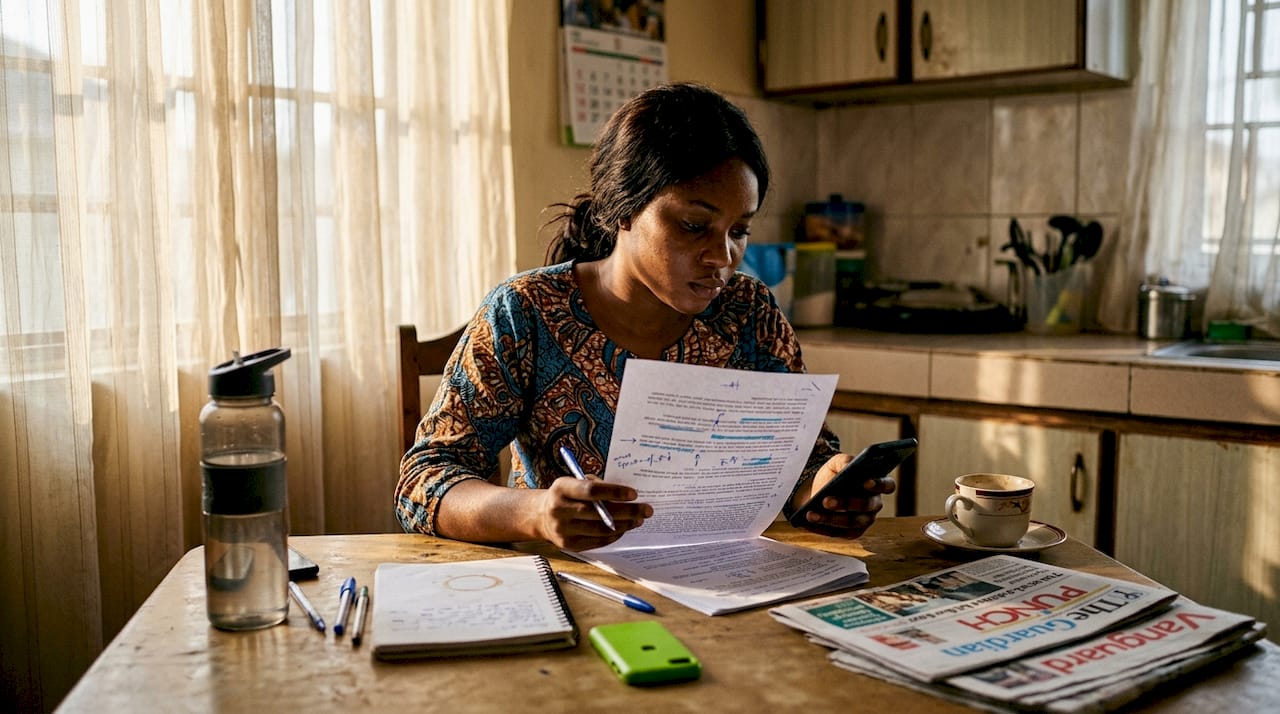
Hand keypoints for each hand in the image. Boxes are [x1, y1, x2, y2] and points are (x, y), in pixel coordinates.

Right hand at [536, 475, 651, 550]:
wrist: (542, 516)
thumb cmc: (567, 495)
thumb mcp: (576, 481)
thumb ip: (597, 486)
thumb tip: (627, 496)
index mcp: (561, 488)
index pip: (591, 491)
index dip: (614, 492)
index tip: (634, 493)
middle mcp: (559, 510)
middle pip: (599, 513)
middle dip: (627, 511)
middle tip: (646, 509)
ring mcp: (563, 530)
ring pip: (600, 529)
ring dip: (624, 525)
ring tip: (638, 520)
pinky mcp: (569, 545)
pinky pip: (597, 541)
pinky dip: (614, 535)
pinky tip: (624, 528)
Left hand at [794, 453, 896, 539]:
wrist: (819, 490)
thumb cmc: (833, 475)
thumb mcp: (836, 463)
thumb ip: (845, 461)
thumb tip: (849, 466)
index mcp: (877, 484)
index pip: (887, 485)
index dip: (879, 484)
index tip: (866, 482)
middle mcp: (874, 504)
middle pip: (867, 506)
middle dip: (846, 503)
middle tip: (826, 500)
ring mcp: (864, 520)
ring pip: (851, 522)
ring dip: (830, 519)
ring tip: (811, 514)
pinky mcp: (852, 533)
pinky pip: (839, 533)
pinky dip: (822, 528)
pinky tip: (809, 522)